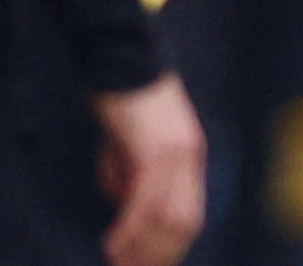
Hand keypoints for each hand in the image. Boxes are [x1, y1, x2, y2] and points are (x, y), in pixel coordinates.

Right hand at [94, 72, 205, 265]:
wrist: (122, 57)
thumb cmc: (123, 101)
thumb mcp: (130, 147)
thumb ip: (131, 179)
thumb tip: (126, 212)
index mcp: (189, 156)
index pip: (189, 216)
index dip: (169, 248)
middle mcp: (189, 157)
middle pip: (185, 224)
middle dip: (158, 257)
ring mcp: (176, 153)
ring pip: (168, 218)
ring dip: (142, 249)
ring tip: (118, 263)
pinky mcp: (155, 149)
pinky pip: (145, 201)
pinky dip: (130, 229)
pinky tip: (113, 244)